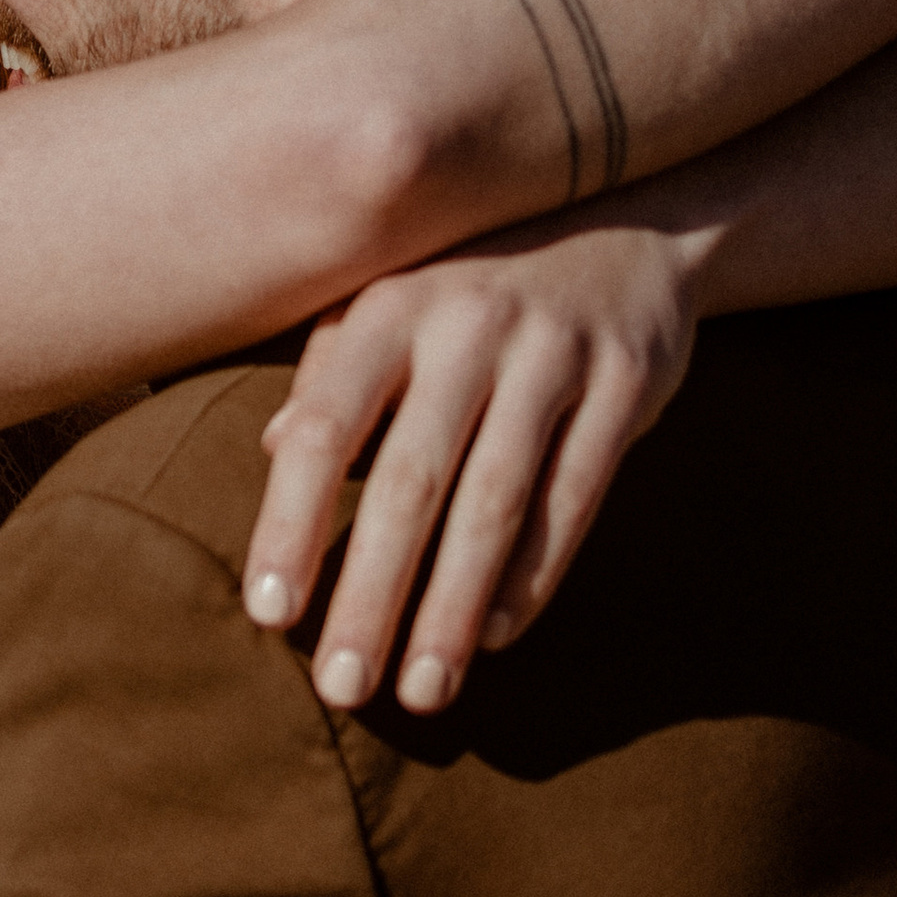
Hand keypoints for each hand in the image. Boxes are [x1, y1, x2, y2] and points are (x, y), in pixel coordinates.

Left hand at [239, 216, 699, 715]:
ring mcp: (554, 351)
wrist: (628, 206)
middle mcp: (468, 324)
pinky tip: (497, 635)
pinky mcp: (628, 380)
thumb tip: (268, 446)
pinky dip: (536, 571)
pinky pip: (577, 493)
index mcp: (389, 306)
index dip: (292, 520)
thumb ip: (330, 366)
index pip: (327, 424)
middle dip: (373, 592)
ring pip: (497, 502)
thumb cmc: (472, 276)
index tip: (269, 614)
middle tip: (341, 687)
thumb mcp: (391, 294)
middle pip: (410, 480)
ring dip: (454, 606)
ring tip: (420, 690)